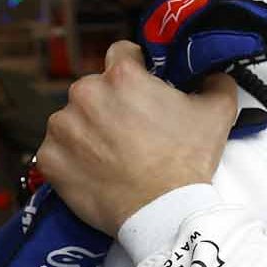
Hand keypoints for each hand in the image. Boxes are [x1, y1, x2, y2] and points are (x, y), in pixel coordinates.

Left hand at [38, 41, 238, 233]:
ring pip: (73, 119)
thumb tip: (213, 73)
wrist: (162, 212)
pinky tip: (95, 172)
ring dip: (88, 130)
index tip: (143, 90)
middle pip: (95, 88)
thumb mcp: (217, 113)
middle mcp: (85, 94)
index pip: (121, 53)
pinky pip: (57, 150)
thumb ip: (216, 81)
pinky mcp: (49, 158)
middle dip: (110, 103)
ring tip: (113, 156)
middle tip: (132, 131)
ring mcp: (62, 127)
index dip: (136, 69)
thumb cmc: (187, 161)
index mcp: (122, 76)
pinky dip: (72, 159)